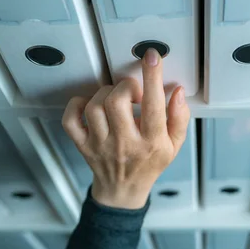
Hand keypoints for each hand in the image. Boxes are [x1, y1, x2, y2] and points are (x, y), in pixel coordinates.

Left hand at [62, 48, 190, 208]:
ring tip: (115, 99)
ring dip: (105, 93)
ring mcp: (100, 145)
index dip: (153, 76)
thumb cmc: (150, 164)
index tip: (152, 56)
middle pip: (117, 101)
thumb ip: (179, 118)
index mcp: (151, 143)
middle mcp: (124, 144)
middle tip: (132, 91)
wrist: (123, 191)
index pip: (153, 105)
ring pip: (94, 106)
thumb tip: (177, 91)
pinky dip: (77, 105)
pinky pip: (70, 119)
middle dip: (126, 86)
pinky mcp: (83, 145)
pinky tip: (90, 105)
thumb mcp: (174, 145)